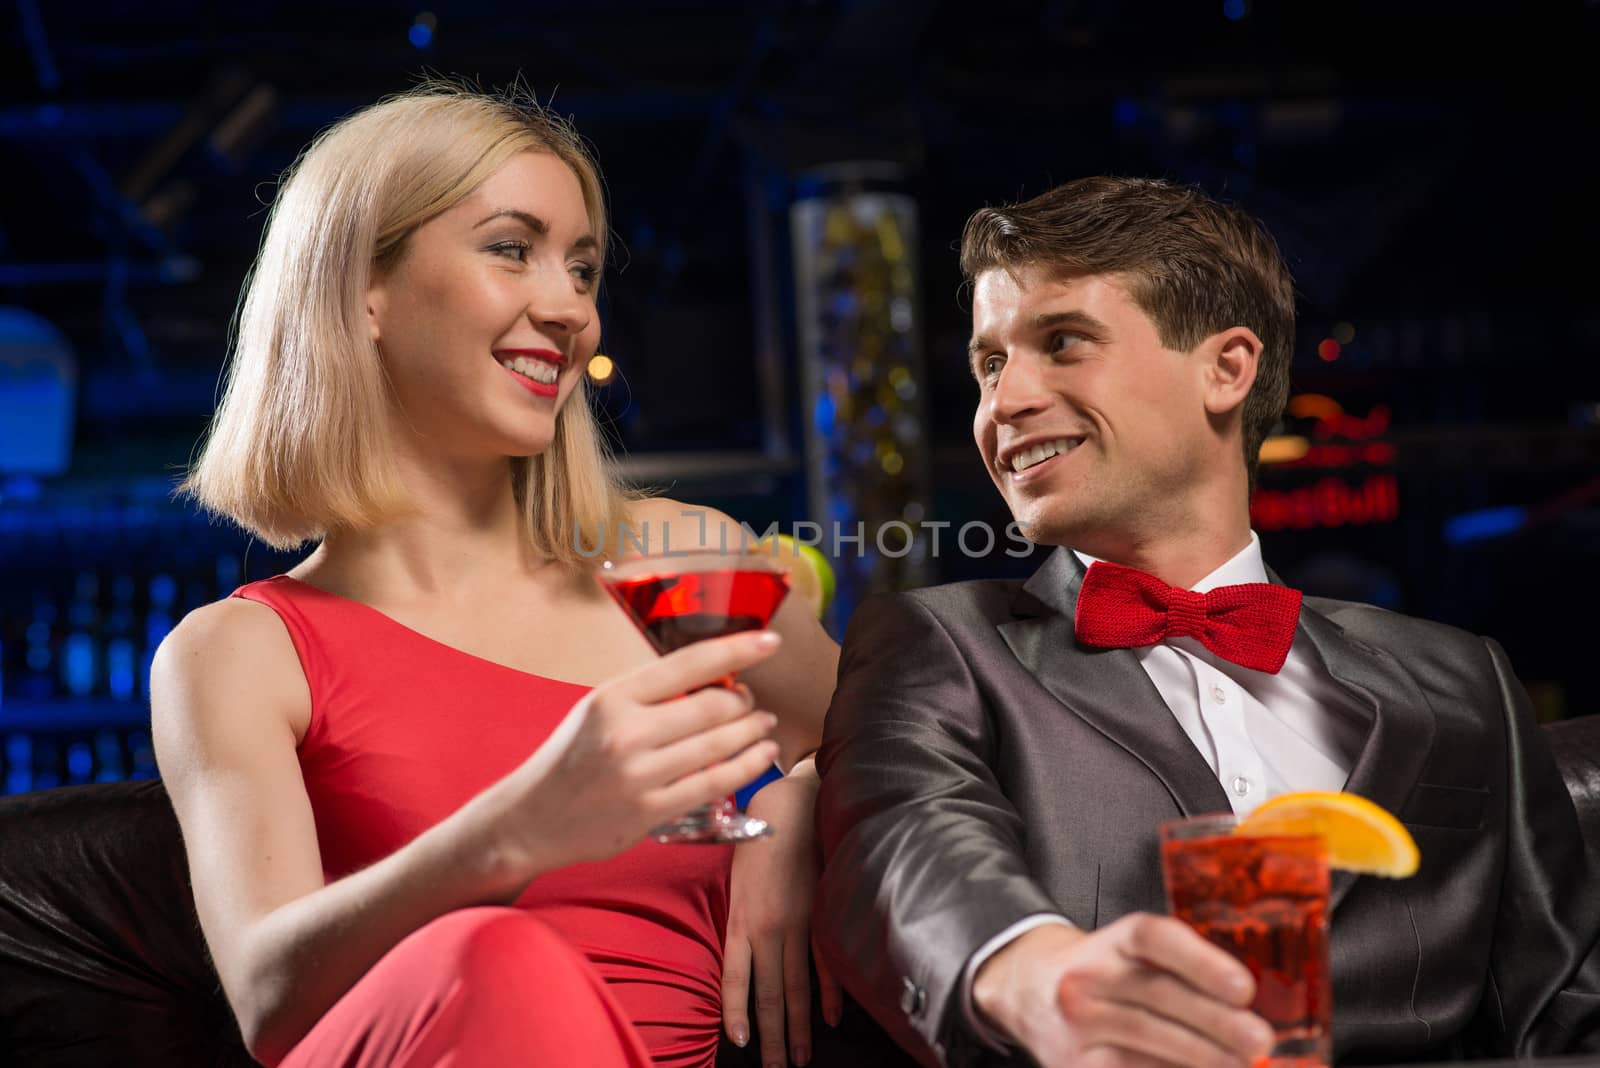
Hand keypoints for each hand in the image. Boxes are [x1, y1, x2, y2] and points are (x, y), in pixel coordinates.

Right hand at [496, 631, 783, 870]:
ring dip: (754, 733)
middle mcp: (626, 732)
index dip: (736, 649)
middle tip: (753, 701)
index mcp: (613, 696)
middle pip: (713, 706)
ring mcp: (639, 774)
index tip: (768, 641)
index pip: (688, 663)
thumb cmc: (571, 759)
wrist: (530, 819)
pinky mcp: (650, 811)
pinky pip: (714, 783)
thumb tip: (713, 675)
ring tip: (765, 726)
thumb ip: (648, 694)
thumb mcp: (598, 710)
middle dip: (746, 701)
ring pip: (719, 745)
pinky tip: (761, 756)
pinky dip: (747, 767)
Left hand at [721, 759, 841, 1065]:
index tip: (739, 1043)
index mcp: (741, 919)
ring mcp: (798, 923)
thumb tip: (741, 951)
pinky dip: (830, 993)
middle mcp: (768, 928)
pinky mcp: (823, 914)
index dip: (737, 1013)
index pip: (735, 978)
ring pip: (798, 986)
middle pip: (769, 993)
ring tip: (800, 1056)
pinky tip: (831, 1017)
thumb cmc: (759, 836)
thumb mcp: (736, 877)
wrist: (795, 804)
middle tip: (775, 1067)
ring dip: (799, 1026)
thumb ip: (740, 916)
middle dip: (771, 1036)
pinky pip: (826, 962)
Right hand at [972, 915, 1274, 1067]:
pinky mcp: (1073, 1065)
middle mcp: (1088, 976)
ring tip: (1241, 1066)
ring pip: (1145, 1042)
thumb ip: (1182, 970)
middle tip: (1260, 1040)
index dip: (1201, 961)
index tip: (1244, 988)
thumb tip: (1249, 1009)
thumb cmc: (1104, 973)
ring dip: (1201, 1058)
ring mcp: (1077, 1024)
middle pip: (1156, 994)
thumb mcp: (1131, 953)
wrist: (1028, 989)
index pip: (1154, 938)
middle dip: (1216, 1022)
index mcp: (1113, 940)